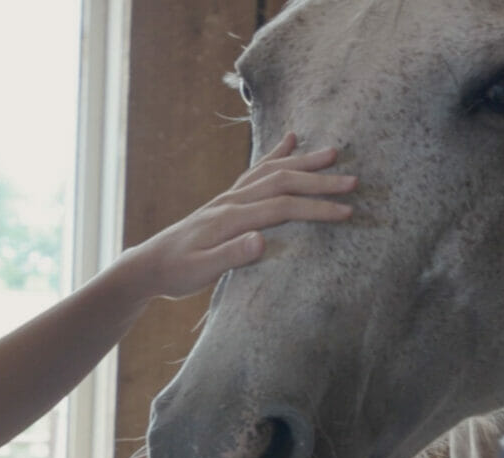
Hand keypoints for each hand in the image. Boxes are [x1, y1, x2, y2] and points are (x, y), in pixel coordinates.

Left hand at [122, 132, 355, 300]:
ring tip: (333, 153)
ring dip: (304, 161)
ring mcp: (229, 196)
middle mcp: (232, 200)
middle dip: (319, 180)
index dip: (315, 209)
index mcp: (230, 218)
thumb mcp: (201, 271)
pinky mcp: (228, 198)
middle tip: (353, 181)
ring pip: (272, 171)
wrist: (149, 264)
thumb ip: (231, 255)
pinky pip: (257, 170)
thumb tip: (260, 241)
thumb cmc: (176, 272)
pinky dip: (277, 153)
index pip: (281, 208)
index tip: (346, 211)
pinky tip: (291, 140)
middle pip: (282, 182)